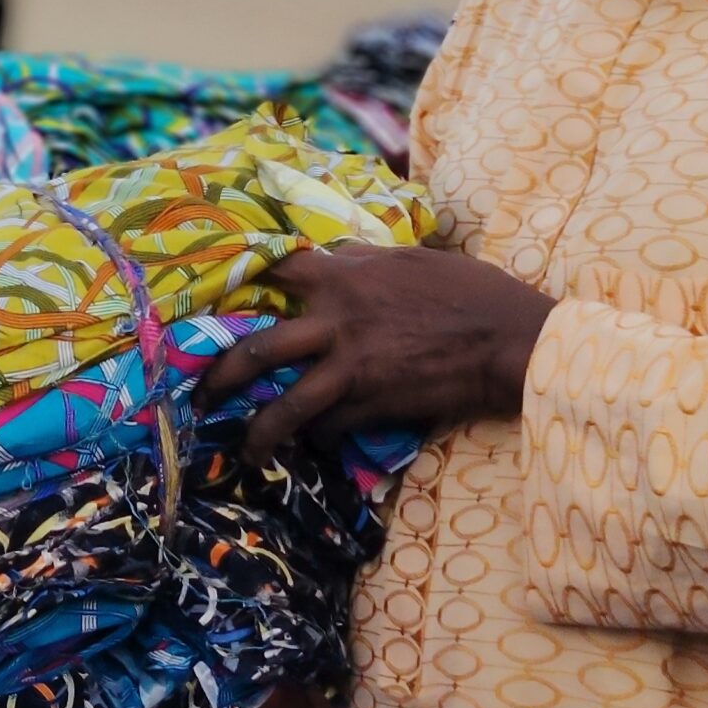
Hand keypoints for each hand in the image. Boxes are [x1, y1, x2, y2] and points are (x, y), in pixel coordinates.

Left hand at [195, 245, 555, 462]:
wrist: (509, 340)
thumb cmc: (466, 290)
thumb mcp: (407, 258)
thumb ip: (360, 260)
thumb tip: (331, 257)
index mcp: (342, 278)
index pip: (271, 270)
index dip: (235, 279)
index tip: (205, 295)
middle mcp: (335, 324)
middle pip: (256, 350)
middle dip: (219, 376)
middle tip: (198, 393)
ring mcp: (351, 370)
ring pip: (285, 407)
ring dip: (258, 432)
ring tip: (242, 450)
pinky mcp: (373, 407)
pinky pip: (329, 427)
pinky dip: (318, 437)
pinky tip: (312, 445)